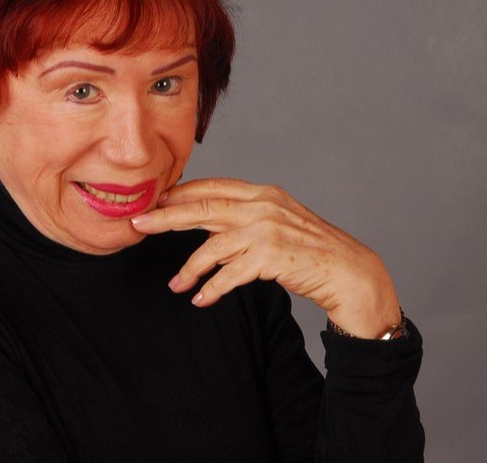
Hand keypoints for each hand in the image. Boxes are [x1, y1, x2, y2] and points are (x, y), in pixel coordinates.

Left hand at [130, 178, 401, 338]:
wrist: (348, 271)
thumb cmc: (310, 249)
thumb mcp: (278, 220)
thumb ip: (246, 215)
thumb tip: (206, 218)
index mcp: (262, 192)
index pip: (211, 187)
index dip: (179, 193)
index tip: (153, 201)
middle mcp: (263, 205)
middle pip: (201, 208)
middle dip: (165, 217)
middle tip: (138, 224)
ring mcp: (267, 229)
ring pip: (211, 246)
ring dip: (189, 268)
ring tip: (175, 284)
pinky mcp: (271, 256)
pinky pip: (229, 274)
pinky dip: (212, 288)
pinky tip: (200, 299)